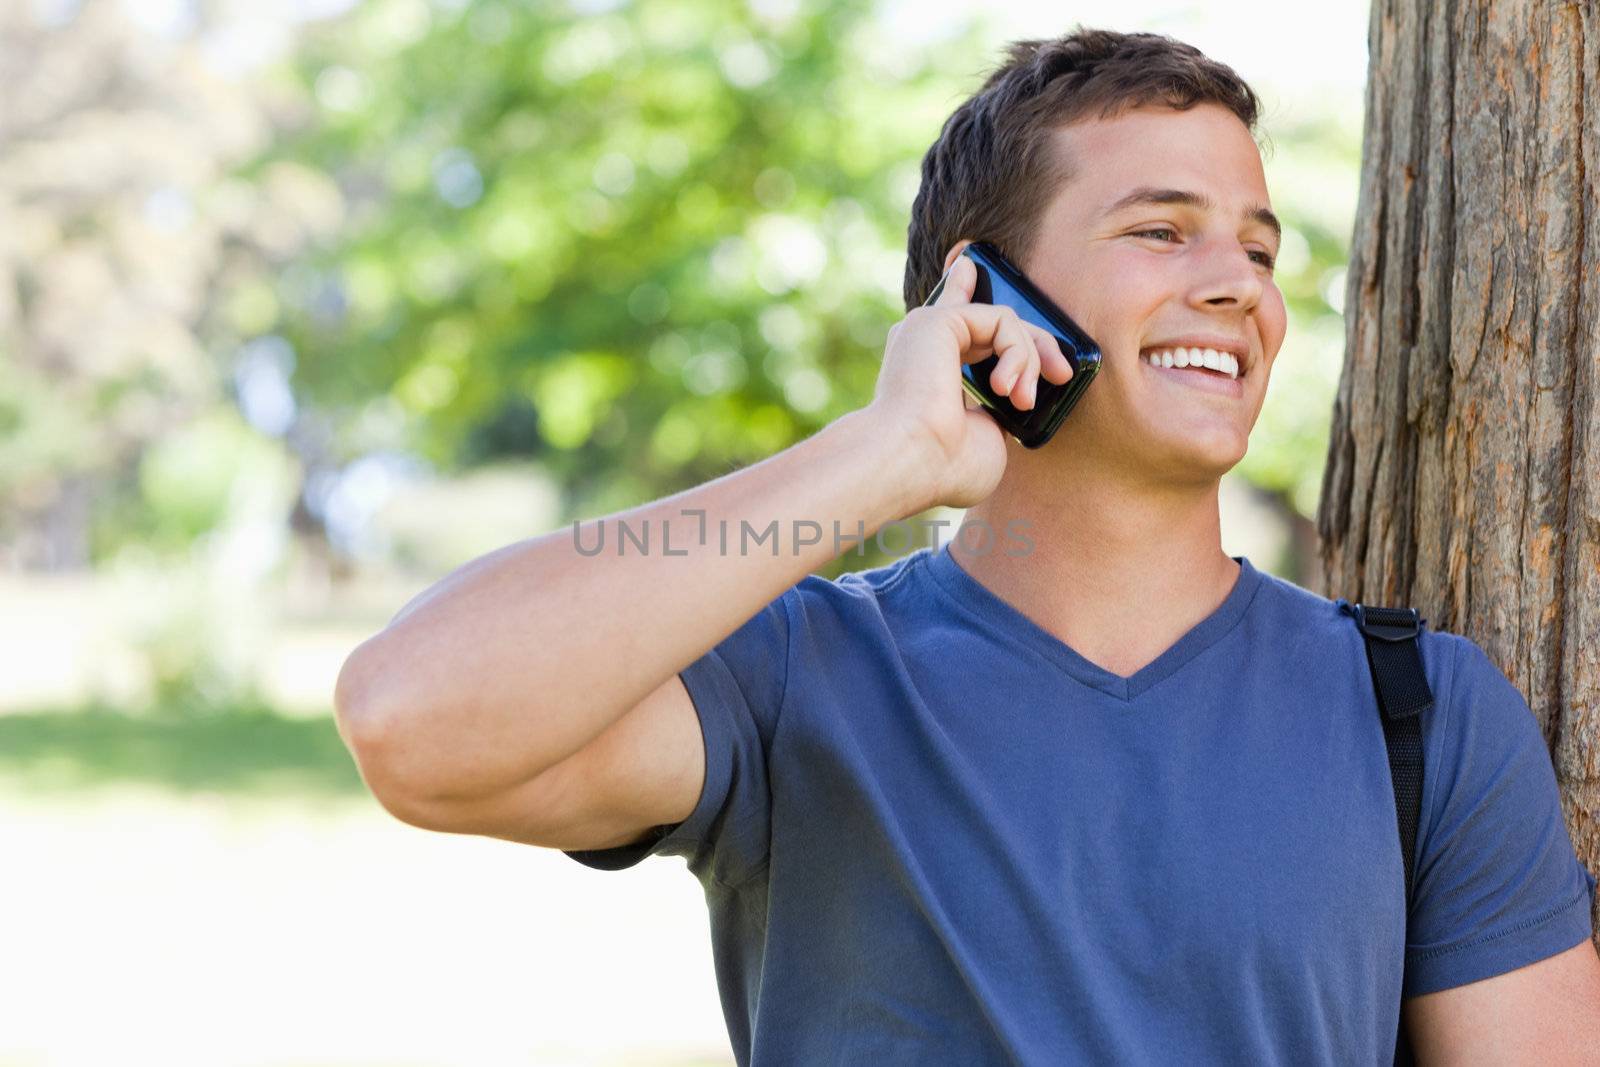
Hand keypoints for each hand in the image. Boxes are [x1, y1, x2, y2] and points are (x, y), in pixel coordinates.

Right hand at [864, 254, 1073, 508]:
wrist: (912, 461)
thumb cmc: (944, 466)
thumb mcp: (987, 437)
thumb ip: (998, 412)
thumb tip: (1013, 400)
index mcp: (929, 372)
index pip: (960, 323)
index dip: (970, 291)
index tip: (984, 278)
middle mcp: (924, 345)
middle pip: (991, 317)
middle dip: (1036, 344)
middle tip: (1062, 375)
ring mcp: (929, 328)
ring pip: (1005, 321)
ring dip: (1028, 359)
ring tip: (1021, 399)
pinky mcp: (939, 319)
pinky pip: (1003, 319)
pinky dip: (1017, 352)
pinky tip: (1005, 385)